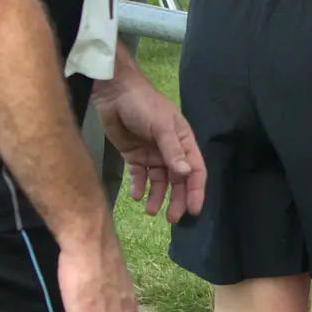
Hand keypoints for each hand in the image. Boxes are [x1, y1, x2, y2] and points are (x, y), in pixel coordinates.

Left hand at [93, 63, 204, 224]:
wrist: (114, 92)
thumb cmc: (143, 104)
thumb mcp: (161, 125)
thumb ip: (173, 150)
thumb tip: (186, 174)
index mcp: (183, 141)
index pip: (195, 170)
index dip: (196, 190)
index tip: (193, 210)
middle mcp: (170, 150)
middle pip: (178, 180)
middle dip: (177, 199)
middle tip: (172, 219)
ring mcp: (152, 153)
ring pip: (159, 181)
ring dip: (157, 196)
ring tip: (150, 211)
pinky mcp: (134, 155)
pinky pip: (140, 176)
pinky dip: (139, 187)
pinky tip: (136, 196)